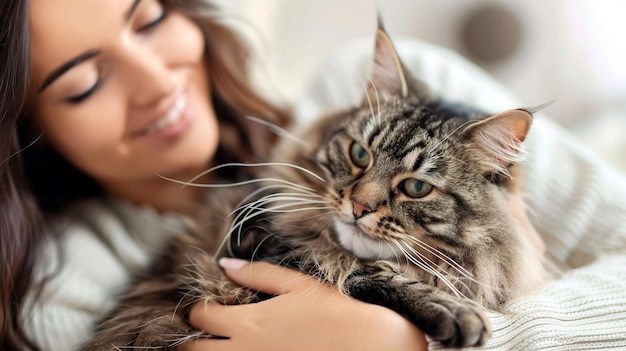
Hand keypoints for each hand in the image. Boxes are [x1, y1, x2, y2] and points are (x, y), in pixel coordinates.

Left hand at [179, 258, 427, 350]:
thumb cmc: (332, 311)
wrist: (364, 344)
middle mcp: (243, 350)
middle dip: (195, 339)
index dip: (199, 310)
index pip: (199, 317)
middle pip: (194, 350)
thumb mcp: (295, 284)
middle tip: (209, 331)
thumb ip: (257, 273)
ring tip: (223, 342)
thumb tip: (225, 264)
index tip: (211, 307)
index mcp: (248, 322)